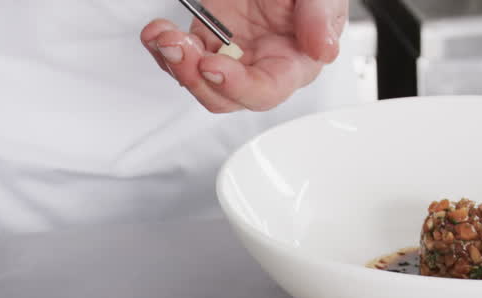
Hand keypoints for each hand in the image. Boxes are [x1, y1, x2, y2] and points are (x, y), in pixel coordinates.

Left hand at [140, 0, 347, 112]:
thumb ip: (322, 18)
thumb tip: (324, 50)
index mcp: (293, 64)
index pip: (265, 91)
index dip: (238, 87)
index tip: (215, 66)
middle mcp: (260, 66)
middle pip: (223, 96)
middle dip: (195, 78)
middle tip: (179, 47)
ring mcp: (231, 55)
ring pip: (197, 80)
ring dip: (175, 63)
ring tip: (165, 36)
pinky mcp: (208, 39)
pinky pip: (182, 56)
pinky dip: (163, 47)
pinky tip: (157, 32)